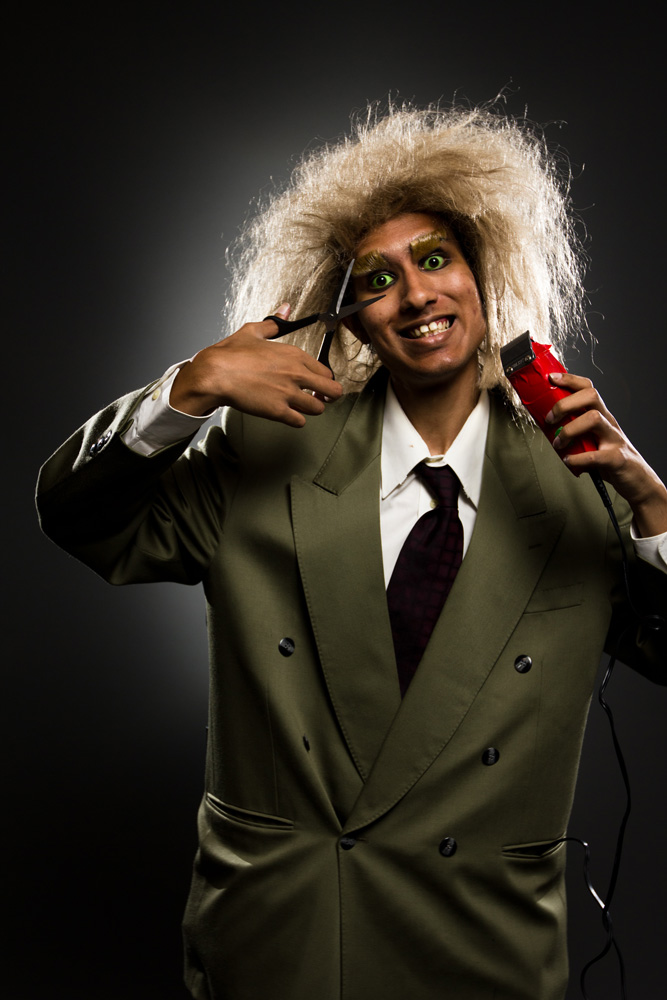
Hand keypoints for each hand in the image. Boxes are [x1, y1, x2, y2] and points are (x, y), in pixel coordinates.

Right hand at [170, 304, 342, 427]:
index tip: (317, 383)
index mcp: (294, 354)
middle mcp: (296, 373)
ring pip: (318, 408)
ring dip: (312, 408)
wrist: (215, 373)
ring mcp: (289, 393)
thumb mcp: (253, 331)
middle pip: (333, 390)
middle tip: (320, 397)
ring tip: (301, 406)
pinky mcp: (278, 411)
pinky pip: (300, 421)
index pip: (326, 371)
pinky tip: (287, 414)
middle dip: (329, 396)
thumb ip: (275, 323)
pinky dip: (295, 420)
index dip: (323, 379)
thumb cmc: (231, 354)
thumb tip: (285, 309)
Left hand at [546, 372, 666, 536]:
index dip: (569, 380)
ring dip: (569, 430)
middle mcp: (609, 422)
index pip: (588, 388)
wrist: (636, 480)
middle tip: (550, 419)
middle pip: (591, 396)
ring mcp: (614, 439)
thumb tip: (545, 426)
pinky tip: (568, 460)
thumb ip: (573, 431)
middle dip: (565, 404)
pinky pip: (596, 455)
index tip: (551, 378)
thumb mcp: (591, 440)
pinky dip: (577, 458)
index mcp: (602, 415)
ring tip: (558, 443)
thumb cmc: (610, 458)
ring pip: (593, 419)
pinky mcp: (617, 459)